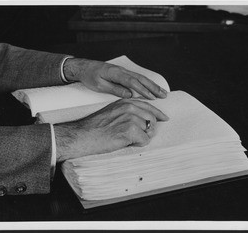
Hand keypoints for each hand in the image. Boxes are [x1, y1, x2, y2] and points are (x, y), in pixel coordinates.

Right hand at [54, 99, 168, 161]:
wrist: (83, 135)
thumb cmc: (95, 128)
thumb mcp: (112, 113)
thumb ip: (128, 113)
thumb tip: (144, 121)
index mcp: (125, 102)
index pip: (148, 106)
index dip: (158, 114)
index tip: (164, 118)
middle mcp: (129, 107)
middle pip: (151, 119)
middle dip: (147, 130)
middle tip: (136, 137)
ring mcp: (131, 118)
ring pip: (148, 131)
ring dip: (140, 138)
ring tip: (124, 139)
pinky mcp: (131, 130)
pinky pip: (144, 140)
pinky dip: (137, 144)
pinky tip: (125, 143)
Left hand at [63, 58, 167, 99]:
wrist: (84, 67)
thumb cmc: (90, 76)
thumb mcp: (100, 85)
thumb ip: (115, 89)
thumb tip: (129, 95)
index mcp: (116, 73)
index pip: (132, 82)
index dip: (143, 90)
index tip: (151, 97)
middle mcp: (122, 71)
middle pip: (141, 79)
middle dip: (153, 87)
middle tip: (163, 95)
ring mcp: (123, 71)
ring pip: (141, 78)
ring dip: (152, 85)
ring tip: (162, 92)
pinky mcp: (123, 73)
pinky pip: (137, 78)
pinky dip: (146, 83)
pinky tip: (151, 87)